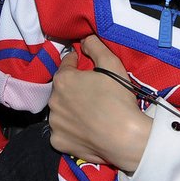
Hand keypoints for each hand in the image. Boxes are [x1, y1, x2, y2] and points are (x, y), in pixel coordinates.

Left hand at [47, 35, 150, 173]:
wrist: (126, 138)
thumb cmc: (119, 99)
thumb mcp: (111, 63)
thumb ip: (95, 46)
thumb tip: (84, 38)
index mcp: (63, 80)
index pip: (66, 65)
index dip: (76, 63)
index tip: (85, 67)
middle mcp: (53, 101)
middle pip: (62, 89)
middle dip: (73, 88)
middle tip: (92, 93)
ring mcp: (54, 123)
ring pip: (61, 111)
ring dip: (70, 109)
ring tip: (89, 113)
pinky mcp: (58, 142)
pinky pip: (62, 132)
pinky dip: (70, 130)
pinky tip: (85, 130)